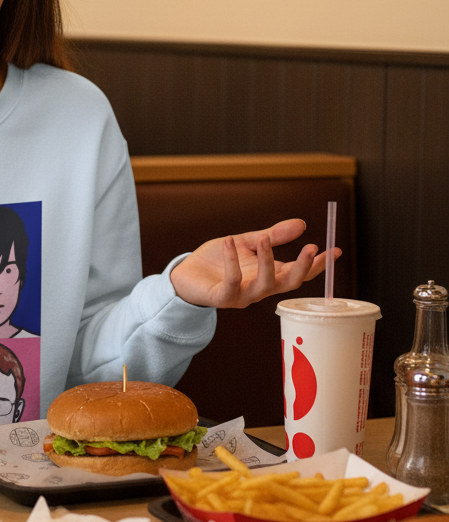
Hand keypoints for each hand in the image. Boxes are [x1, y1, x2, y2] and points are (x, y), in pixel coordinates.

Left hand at [169, 218, 339, 309]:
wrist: (185, 274)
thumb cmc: (216, 262)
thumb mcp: (247, 243)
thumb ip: (273, 236)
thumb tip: (301, 224)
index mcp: (269, 276)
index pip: (300, 273)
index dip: (318, 264)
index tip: (335, 250)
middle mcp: (260, 289)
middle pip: (289, 283)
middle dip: (302, 267)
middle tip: (312, 247)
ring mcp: (242, 295)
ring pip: (265, 285)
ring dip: (268, 261)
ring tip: (266, 239)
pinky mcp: (222, 297)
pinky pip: (232, 281)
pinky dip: (232, 260)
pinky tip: (230, 241)